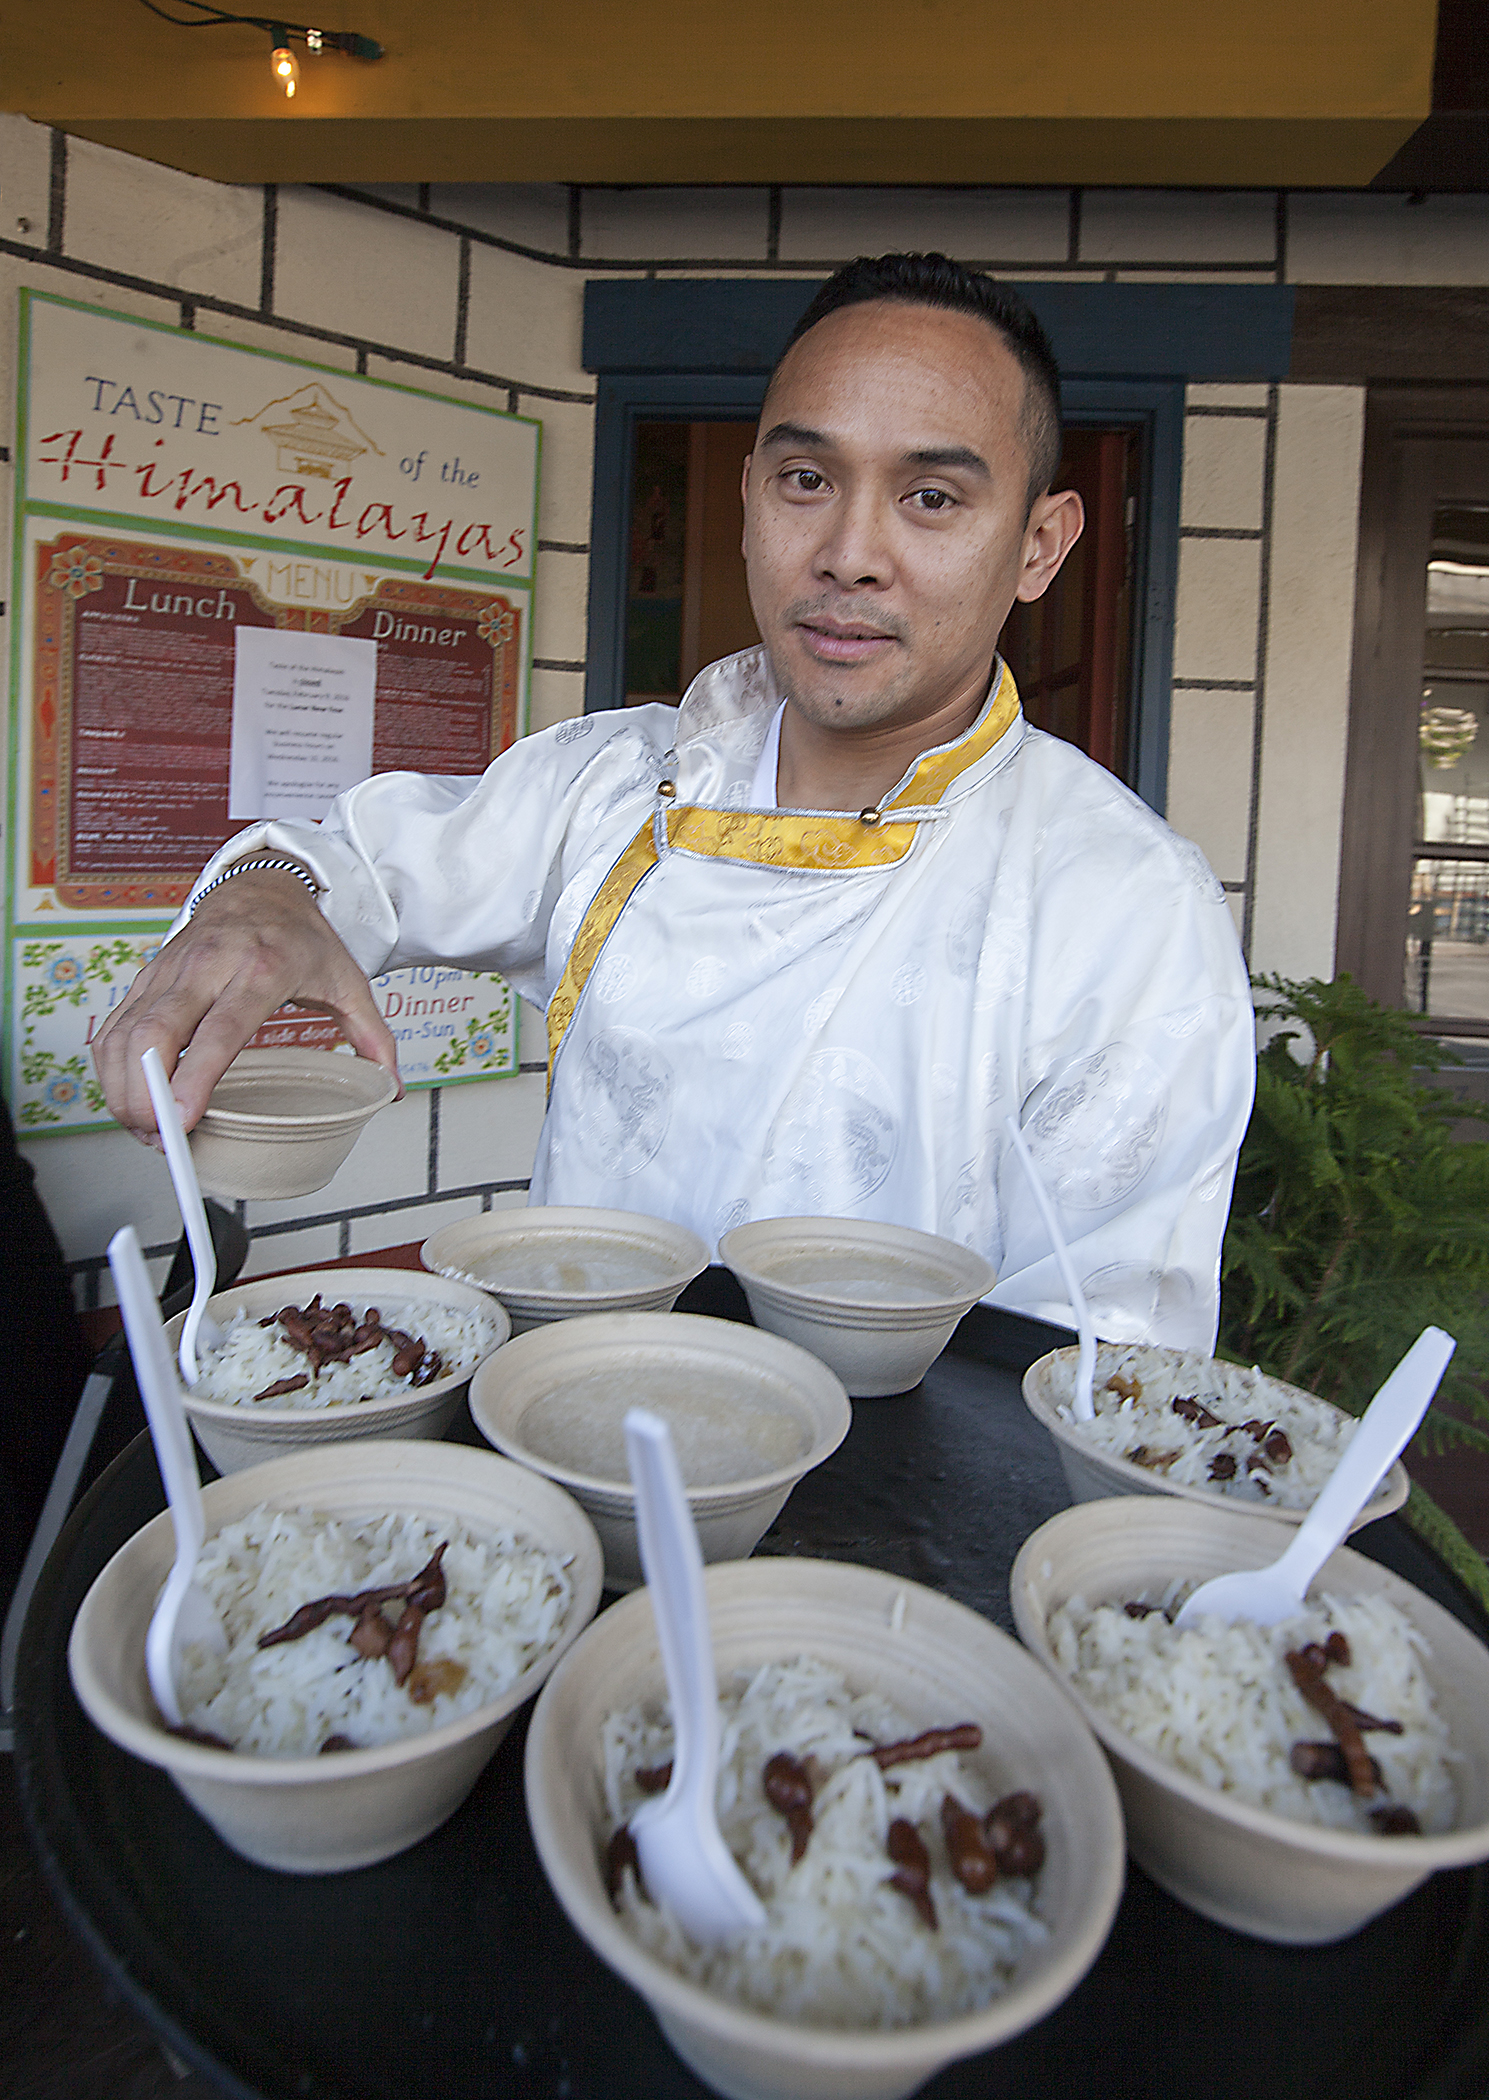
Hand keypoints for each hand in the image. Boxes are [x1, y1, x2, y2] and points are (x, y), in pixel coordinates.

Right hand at [92, 869, 400, 1141]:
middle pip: (157, 1032)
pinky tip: (126, 1097)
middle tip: (160, 1138)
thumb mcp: (348, 981)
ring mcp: (170, 970)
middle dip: (146, 1093)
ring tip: (145, 1130)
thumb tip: (389, 1088)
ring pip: (126, 1032)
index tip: (183, 1116)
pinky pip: (115, 1025)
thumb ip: (373, 1036)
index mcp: (261, 969)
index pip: (219, 1029)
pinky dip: (110, 1067)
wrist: (262, 887)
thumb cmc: (299, 937)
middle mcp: (208, 966)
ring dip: (124, 1088)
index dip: (195, 1075)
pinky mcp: (145, 977)